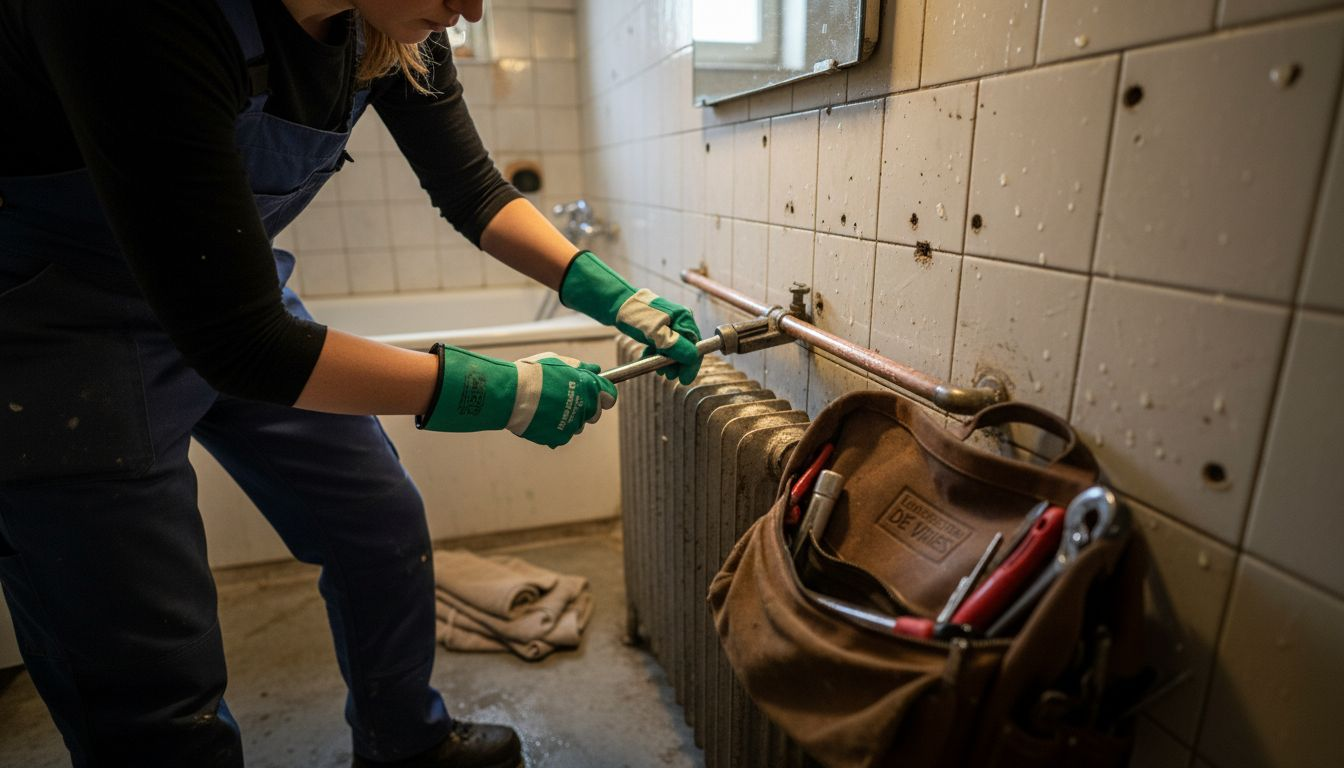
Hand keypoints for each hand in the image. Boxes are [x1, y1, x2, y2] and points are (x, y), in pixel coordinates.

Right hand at [416, 345, 616, 447]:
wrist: (512, 395)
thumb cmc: (532, 374)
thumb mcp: (558, 362)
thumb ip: (580, 367)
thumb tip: (596, 369)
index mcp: (589, 387)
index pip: (610, 396)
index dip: (603, 395)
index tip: (596, 395)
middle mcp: (585, 407)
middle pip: (595, 413)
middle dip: (585, 407)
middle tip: (564, 399)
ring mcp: (573, 424)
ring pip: (578, 425)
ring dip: (569, 418)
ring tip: (549, 407)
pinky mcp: (560, 437)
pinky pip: (564, 434)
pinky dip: (555, 428)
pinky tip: (542, 418)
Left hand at [559, 251, 702, 384]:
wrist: (617, 304)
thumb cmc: (636, 316)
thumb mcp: (656, 333)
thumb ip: (675, 345)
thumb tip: (692, 357)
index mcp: (683, 318)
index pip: (695, 345)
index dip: (691, 364)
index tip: (685, 379)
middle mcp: (680, 320)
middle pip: (686, 347)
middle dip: (678, 364)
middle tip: (669, 376)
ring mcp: (669, 323)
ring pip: (674, 347)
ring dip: (667, 361)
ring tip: (659, 371)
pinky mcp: (658, 327)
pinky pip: (663, 344)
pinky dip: (658, 354)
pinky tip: (649, 359)